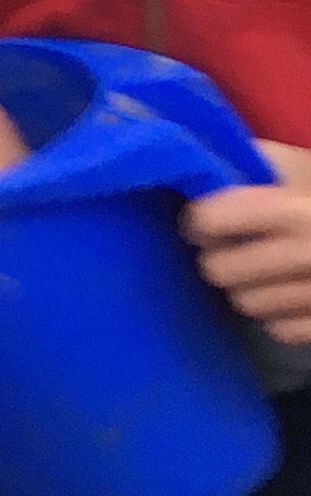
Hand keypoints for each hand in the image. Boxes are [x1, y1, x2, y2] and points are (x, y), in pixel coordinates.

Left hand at [186, 138, 310, 347]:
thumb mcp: (299, 166)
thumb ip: (250, 166)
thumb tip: (196, 177)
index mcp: (295, 211)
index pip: (208, 221)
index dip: (201, 220)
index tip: (207, 220)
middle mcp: (306, 254)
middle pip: (217, 270)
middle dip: (220, 257)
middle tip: (234, 248)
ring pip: (244, 303)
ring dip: (248, 287)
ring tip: (266, 271)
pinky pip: (279, 329)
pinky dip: (280, 314)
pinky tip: (291, 293)